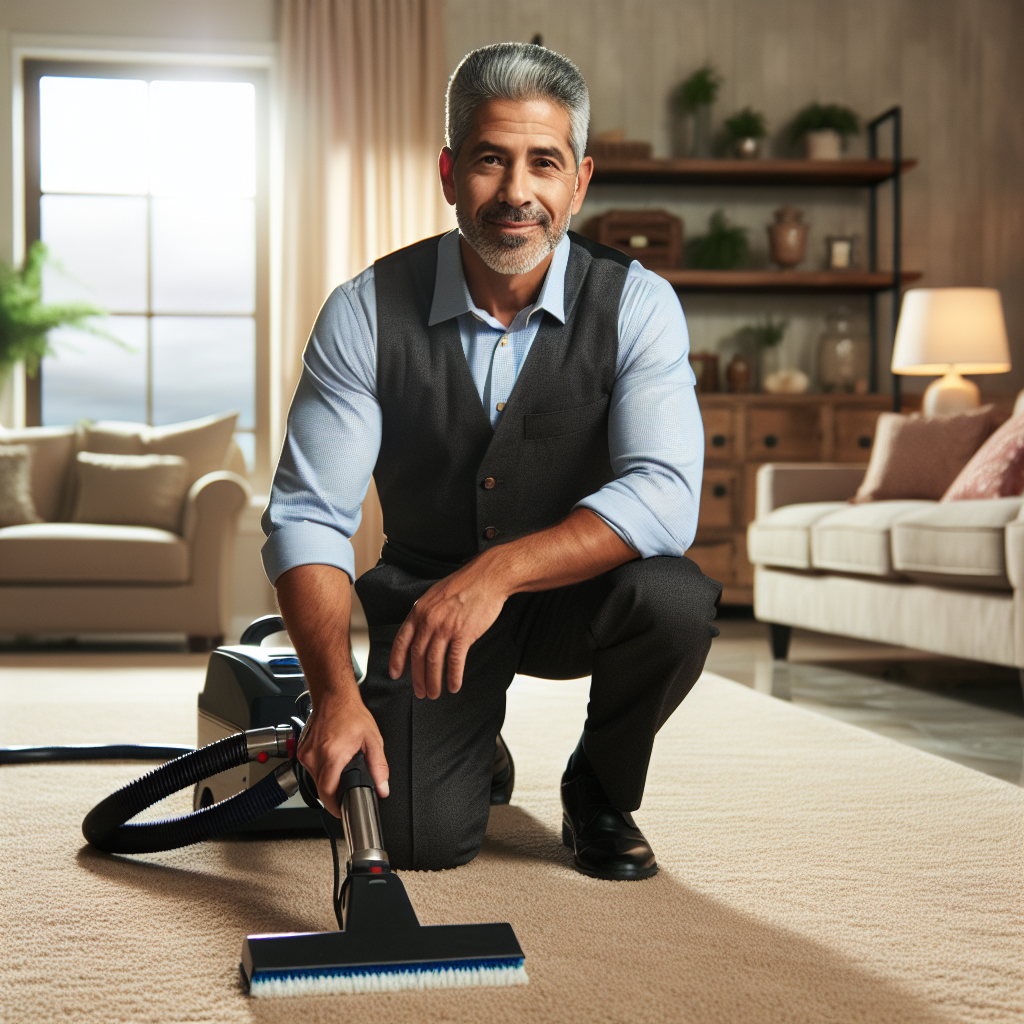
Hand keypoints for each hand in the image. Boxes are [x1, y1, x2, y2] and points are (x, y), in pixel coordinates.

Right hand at [296, 690, 388, 815]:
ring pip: (314, 780)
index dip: (335, 806)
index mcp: (333, 755)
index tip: (342, 810)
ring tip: (339, 768)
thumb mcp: (373, 740)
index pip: (327, 792)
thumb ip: (379, 767)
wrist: (334, 697)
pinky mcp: (301, 751)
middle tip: (346, 789)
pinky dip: (320, 770)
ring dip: (327, 781)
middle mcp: (315, 756)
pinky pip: (310, 769)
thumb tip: (383, 787)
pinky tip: (330, 759)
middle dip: (333, 794)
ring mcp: (305, 754)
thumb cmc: (351, 714)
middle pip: (321, 789)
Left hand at [389, 558, 507, 698]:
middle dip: (417, 678)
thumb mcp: (436, 594)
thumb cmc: (464, 584)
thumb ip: (426, 613)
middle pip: (417, 656)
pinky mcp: (464, 634)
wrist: (487, 577)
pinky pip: (455, 661)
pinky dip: (453, 677)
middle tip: (419, 692)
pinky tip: (454, 686)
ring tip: (434, 694)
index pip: (402, 640)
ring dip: (433, 682)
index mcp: (419, 610)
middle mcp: (429, 620)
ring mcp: (445, 628)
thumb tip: (420, 631)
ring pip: (433, 662)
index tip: (396, 674)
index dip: (397, 660)